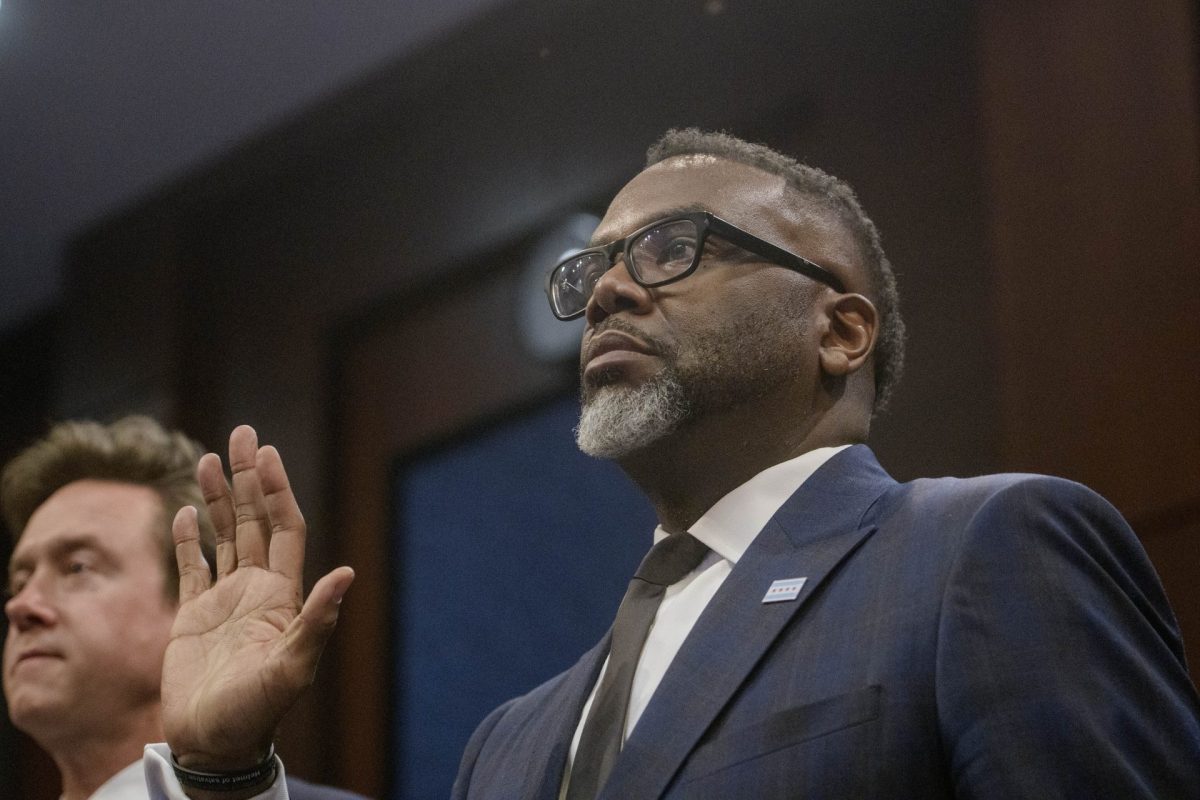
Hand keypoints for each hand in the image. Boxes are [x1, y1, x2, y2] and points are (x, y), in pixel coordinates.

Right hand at [162, 425, 353, 771]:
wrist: (214, 744)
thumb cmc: (256, 711)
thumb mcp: (293, 667)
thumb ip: (317, 620)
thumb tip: (347, 573)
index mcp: (281, 594)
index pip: (283, 527)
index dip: (277, 490)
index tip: (267, 453)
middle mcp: (255, 588)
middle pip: (254, 519)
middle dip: (249, 477)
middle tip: (242, 433)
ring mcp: (224, 599)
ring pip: (223, 535)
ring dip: (219, 497)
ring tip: (210, 457)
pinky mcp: (192, 616)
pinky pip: (191, 566)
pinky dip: (188, 538)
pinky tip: (187, 510)